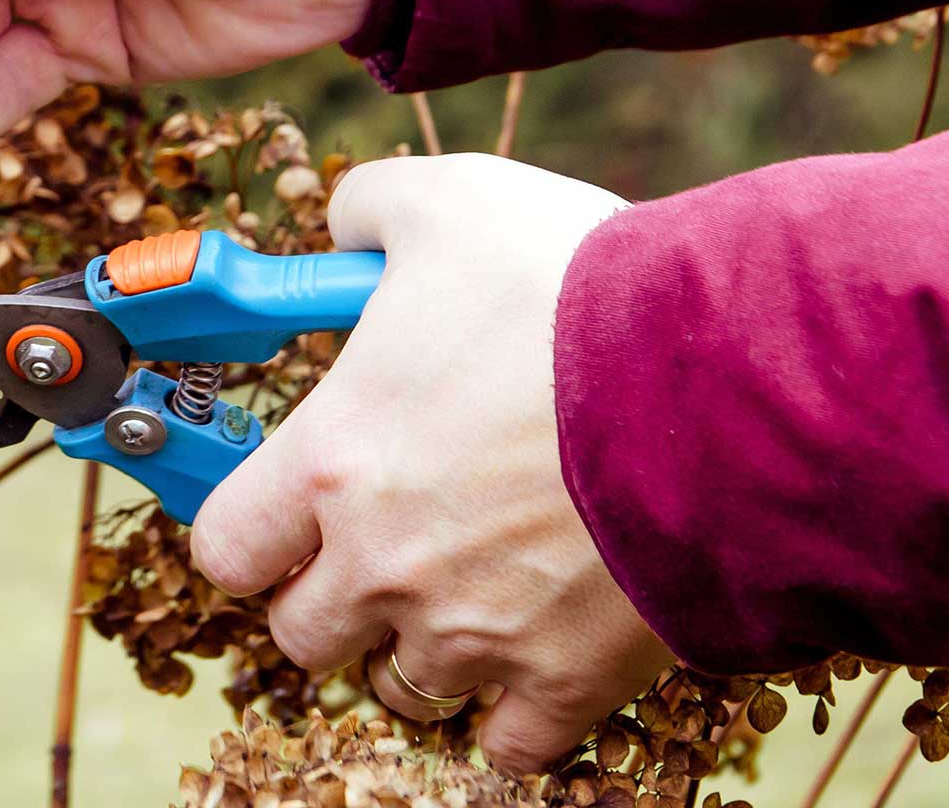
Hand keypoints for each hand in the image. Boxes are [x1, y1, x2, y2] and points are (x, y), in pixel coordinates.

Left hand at [189, 154, 670, 773]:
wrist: (723, 380)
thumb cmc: (573, 287)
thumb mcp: (448, 201)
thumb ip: (368, 210)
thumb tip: (343, 224)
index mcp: (331, 462)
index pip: (225, 547)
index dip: (247, 527)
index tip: (278, 505)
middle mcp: (383, 565)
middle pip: (301, 633)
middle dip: (327, 591)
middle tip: (375, 539)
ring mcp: (475, 634)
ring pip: (403, 686)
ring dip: (419, 644)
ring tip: (464, 583)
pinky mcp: (570, 678)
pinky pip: (510, 746)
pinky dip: (513, 713)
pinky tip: (532, 653)